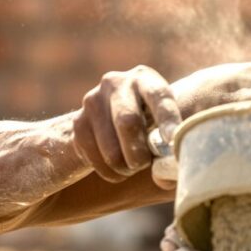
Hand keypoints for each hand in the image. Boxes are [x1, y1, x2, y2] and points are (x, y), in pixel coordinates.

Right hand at [72, 65, 180, 188]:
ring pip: (110, 148)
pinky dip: (110, 172)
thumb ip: (172, 136)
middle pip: (127, 122)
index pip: (158, 97)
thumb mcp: (163, 118)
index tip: (173, 142)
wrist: (107, 117)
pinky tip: (118, 168)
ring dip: (125, 167)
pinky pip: (94, 158)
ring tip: (133, 167)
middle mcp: (115, 83)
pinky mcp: (77, 122)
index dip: (168, 120)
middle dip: (139, 153)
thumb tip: (171, 165)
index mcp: (145, 79)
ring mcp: (92, 101)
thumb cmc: (150, 121)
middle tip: (144, 165)